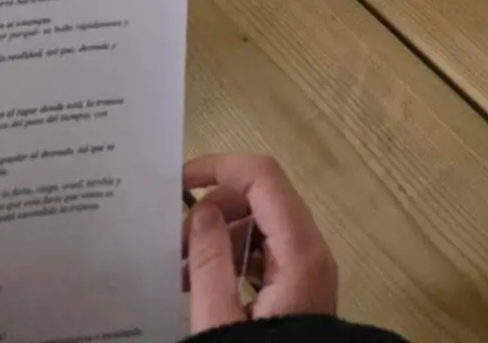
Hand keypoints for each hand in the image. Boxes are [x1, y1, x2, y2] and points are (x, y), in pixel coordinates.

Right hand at [184, 156, 337, 330]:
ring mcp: (309, 270)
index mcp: (301, 252)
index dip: (222, 167)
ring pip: (262, 225)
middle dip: (215, 210)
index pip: (265, 177)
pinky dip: (234, 256)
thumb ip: (210, 264)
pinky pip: (266, 252)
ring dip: (221, 236)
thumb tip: (205, 213)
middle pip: (263, 199)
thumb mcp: (220, 320)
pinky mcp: (300, 288)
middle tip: (175, 244)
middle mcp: (312, 251)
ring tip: (182, 270)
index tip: (180, 179)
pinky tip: (203, 282)